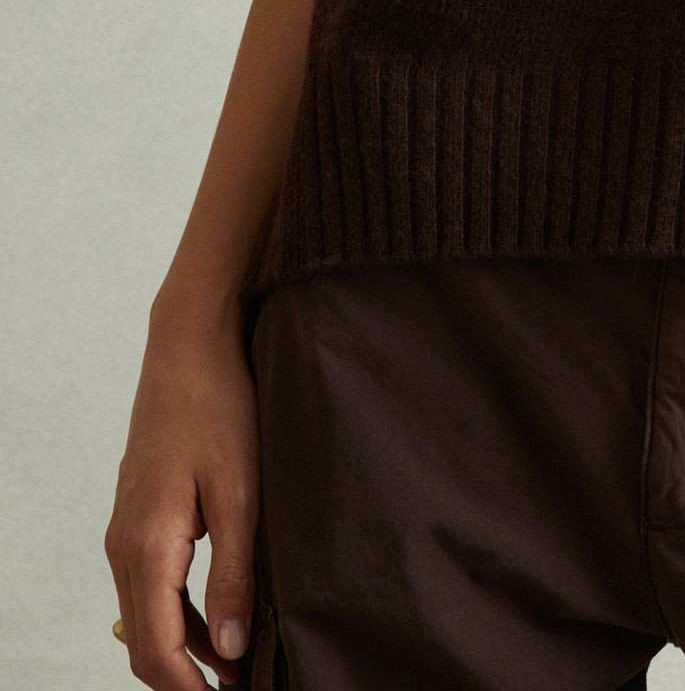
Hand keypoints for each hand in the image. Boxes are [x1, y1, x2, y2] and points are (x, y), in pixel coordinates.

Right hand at [105, 298, 260, 687]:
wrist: (189, 345)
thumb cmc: (219, 408)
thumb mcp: (242, 492)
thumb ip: (235, 572)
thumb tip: (233, 649)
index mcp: (147, 547)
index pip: (158, 651)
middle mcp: (124, 546)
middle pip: (146, 644)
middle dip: (187, 680)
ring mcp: (127, 531)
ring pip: (149, 616)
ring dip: (188, 648)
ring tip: (238, 669)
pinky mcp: (140, 515)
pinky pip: (153, 585)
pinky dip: (182, 613)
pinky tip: (222, 618)